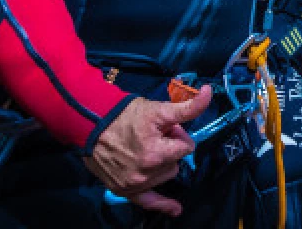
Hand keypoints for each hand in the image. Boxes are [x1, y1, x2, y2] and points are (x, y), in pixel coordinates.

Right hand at [85, 84, 211, 216]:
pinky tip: (176, 209)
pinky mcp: (124, 190)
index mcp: (157, 153)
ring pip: (166, 175)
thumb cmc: (126, 115)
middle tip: (153, 136)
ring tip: (144, 148)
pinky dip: (163, 205)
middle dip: (169, 149)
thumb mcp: (158, 109)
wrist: (92, 124)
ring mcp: (135, 184)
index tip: (166, 128)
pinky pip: (149, 202)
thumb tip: (209, 92)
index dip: (178, 135)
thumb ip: (187, 107)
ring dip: (162, 164)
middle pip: (176, 162)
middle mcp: (147, 173)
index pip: (186, 147)